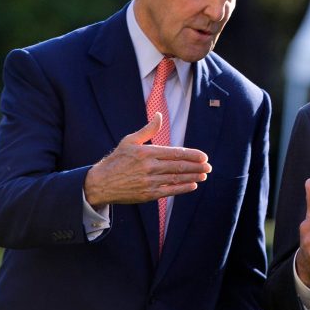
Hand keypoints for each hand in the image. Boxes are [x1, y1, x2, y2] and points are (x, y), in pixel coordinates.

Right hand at [84, 112, 211, 207]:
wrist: (101, 183)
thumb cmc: (116, 160)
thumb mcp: (129, 141)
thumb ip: (147, 129)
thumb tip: (159, 115)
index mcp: (147, 152)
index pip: (175, 153)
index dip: (192, 155)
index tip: (204, 156)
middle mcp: (149, 167)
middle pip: (178, 166)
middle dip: (196, 166)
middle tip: (208, 167)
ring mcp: (149, 182)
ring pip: (176, 179)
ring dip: (192, 177)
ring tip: (204, 175)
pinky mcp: (147, 195)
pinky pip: (169, 191)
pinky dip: (182, 188)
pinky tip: (192, 185)